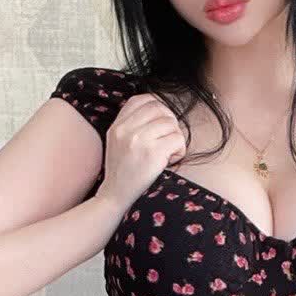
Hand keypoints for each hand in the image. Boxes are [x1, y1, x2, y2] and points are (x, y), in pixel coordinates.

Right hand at [97, 92, 187, 214]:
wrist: (115, 196)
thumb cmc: (122, 171)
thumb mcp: (117, 142)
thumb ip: (131, 124)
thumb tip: (158, 109)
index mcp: (118, 125)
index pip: (143, 99)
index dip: (158, 106)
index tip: (161, 122)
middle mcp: (126, 130)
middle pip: (160, 109)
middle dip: (170, 122)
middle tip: (168, 139)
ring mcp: (139, 140)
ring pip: (171, 123)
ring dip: (176, 137)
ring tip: (168, 152)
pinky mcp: (153, 153)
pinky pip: (178, 139)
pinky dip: (180, 150)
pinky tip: (170, 160)